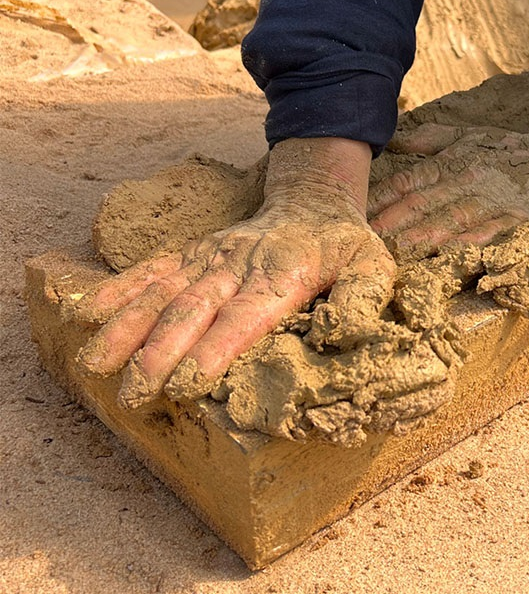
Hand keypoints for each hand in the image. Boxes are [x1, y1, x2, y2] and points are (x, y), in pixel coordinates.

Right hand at [75, 138, 394, 408]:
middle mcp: (238, 265)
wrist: (314, 200)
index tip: (186, 383)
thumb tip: (344, 330)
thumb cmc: (344, 246)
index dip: (214, 349)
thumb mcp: (374, 267)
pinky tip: (88, 311)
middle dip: (159, 353)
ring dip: (127, 329)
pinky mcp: (193, 254)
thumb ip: (362, 298)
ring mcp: (210, 258)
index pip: (244, 316)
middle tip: (133, 393)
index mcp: (283, 274)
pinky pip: (153, 270)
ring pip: (163, 292)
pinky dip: (119, 289)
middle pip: (193, 310)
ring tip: (96, 365)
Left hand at [369, 110, 528, 260]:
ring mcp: (491, 203)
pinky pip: (482, 237)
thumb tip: (391, 140)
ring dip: (418, 237)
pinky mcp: (513, 222)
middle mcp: (469, 181)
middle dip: (390, 222)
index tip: (356, 209)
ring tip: (391, 251)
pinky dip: (459, 247)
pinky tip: (438, 257)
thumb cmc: (512, 150)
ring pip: (448, 222)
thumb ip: (430, 139)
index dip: (383, 196)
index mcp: (455, 161)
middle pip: (422, 203)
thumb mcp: (470, 136)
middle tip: (360, 237)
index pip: (410, 179)